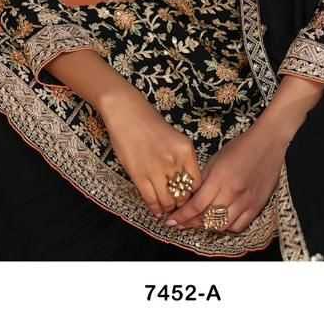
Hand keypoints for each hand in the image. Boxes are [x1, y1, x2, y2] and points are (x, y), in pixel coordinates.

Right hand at [100, 86, 202, 218]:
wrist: (127, 112)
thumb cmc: (150, 122)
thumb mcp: (175, 138)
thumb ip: (182, 159)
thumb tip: (184, 183)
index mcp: (186, 150)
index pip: (196, 183)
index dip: (193, 195)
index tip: (189, 198)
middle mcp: (174, 161)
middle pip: (183, 194)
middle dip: (181, 204)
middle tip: (178, 207)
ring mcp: (156, 169)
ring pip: (167, 200)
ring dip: (168, 208)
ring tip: (166, 209)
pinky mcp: (139, 175)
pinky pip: (150, 199)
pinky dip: (154, 208)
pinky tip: (155, 210)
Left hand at [163, 118, 290, 233]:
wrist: (268, 143)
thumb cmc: (241, 146)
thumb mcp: (216, 158)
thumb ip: (203, 179)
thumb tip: (190, 196)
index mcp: (220, 178)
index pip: (196, 205)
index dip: (182, 216)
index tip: (171, 221)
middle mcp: (233, 192)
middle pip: (207, 218)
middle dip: (190, 223)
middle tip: (179, 224)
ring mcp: (247, 201)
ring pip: (222, 226)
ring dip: (206, 227)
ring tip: (196, 223)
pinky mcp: (257, 206)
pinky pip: (239, 226)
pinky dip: (226, 227)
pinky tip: (219, 222)